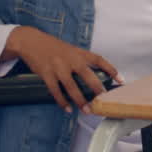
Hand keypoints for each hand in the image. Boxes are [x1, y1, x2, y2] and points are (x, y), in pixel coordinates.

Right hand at [5, 27, 119, 112]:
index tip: (120, 80)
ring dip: (80, 100)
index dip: (111, 69)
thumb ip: (80, 60)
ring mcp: (58, 67)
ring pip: (72, 86)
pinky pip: (56, 91)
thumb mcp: (70, 49)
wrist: (31, 41)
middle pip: (87, 75)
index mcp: (78, 52)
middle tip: (104, 99)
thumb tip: (92, 78)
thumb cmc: (52, 47)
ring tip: (88, 110)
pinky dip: (62, 101)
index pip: (99, 59)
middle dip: (97, 88)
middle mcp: (70, 59)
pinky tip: (68, 109)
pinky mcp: (46, 74)